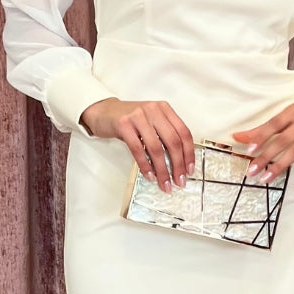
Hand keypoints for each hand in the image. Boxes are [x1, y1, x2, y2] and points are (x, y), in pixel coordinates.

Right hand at [79, 98, 195, 193]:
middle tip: (179, 181)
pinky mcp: (124, 125)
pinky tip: (150, 176)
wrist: (104, 112)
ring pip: (156, 148)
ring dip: (162, 170)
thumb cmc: (130, 120)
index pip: (184, 132)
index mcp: (164, 109)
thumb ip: (165, 135)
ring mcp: (138, 116)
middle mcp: (154, 110)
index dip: (189, 154)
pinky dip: (145, 166)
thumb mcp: (151, 122)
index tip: (189, 170)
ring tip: (165, 184)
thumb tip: (179, 163)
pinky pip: (138, 150)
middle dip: (178, 165)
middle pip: (173, 141)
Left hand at [231, 99, 293, 191]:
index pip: (274, 125)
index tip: (249, 150)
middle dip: (266, 156)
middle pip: (283, 140)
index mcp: (293, 112)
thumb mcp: (287, 116)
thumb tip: (240, 137)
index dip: (261, 137)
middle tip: (253, 170)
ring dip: (280, 166)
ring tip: (267, 178)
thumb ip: (264, 128)